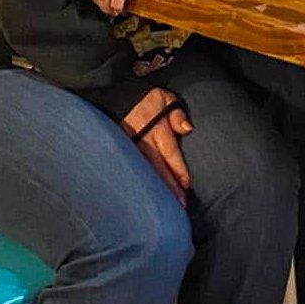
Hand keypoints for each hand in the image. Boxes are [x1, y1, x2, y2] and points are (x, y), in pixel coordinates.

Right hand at [121, 88, 191, 203]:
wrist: (116, 97)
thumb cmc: (148, 99)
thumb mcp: (166, 98)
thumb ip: (177, 114)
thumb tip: (189, 129)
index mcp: (155, 129)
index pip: (169, 152)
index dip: (177, 169)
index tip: (186, 184)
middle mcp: (141, 140)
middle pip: (157, 167)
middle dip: (168, 186)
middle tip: (179, 205)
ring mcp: (129, 147)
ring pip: (144, 172)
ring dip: (154, 189)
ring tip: (164, 206)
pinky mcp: (120, 151)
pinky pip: (132, 170)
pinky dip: (140, 183)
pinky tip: (144, 197)